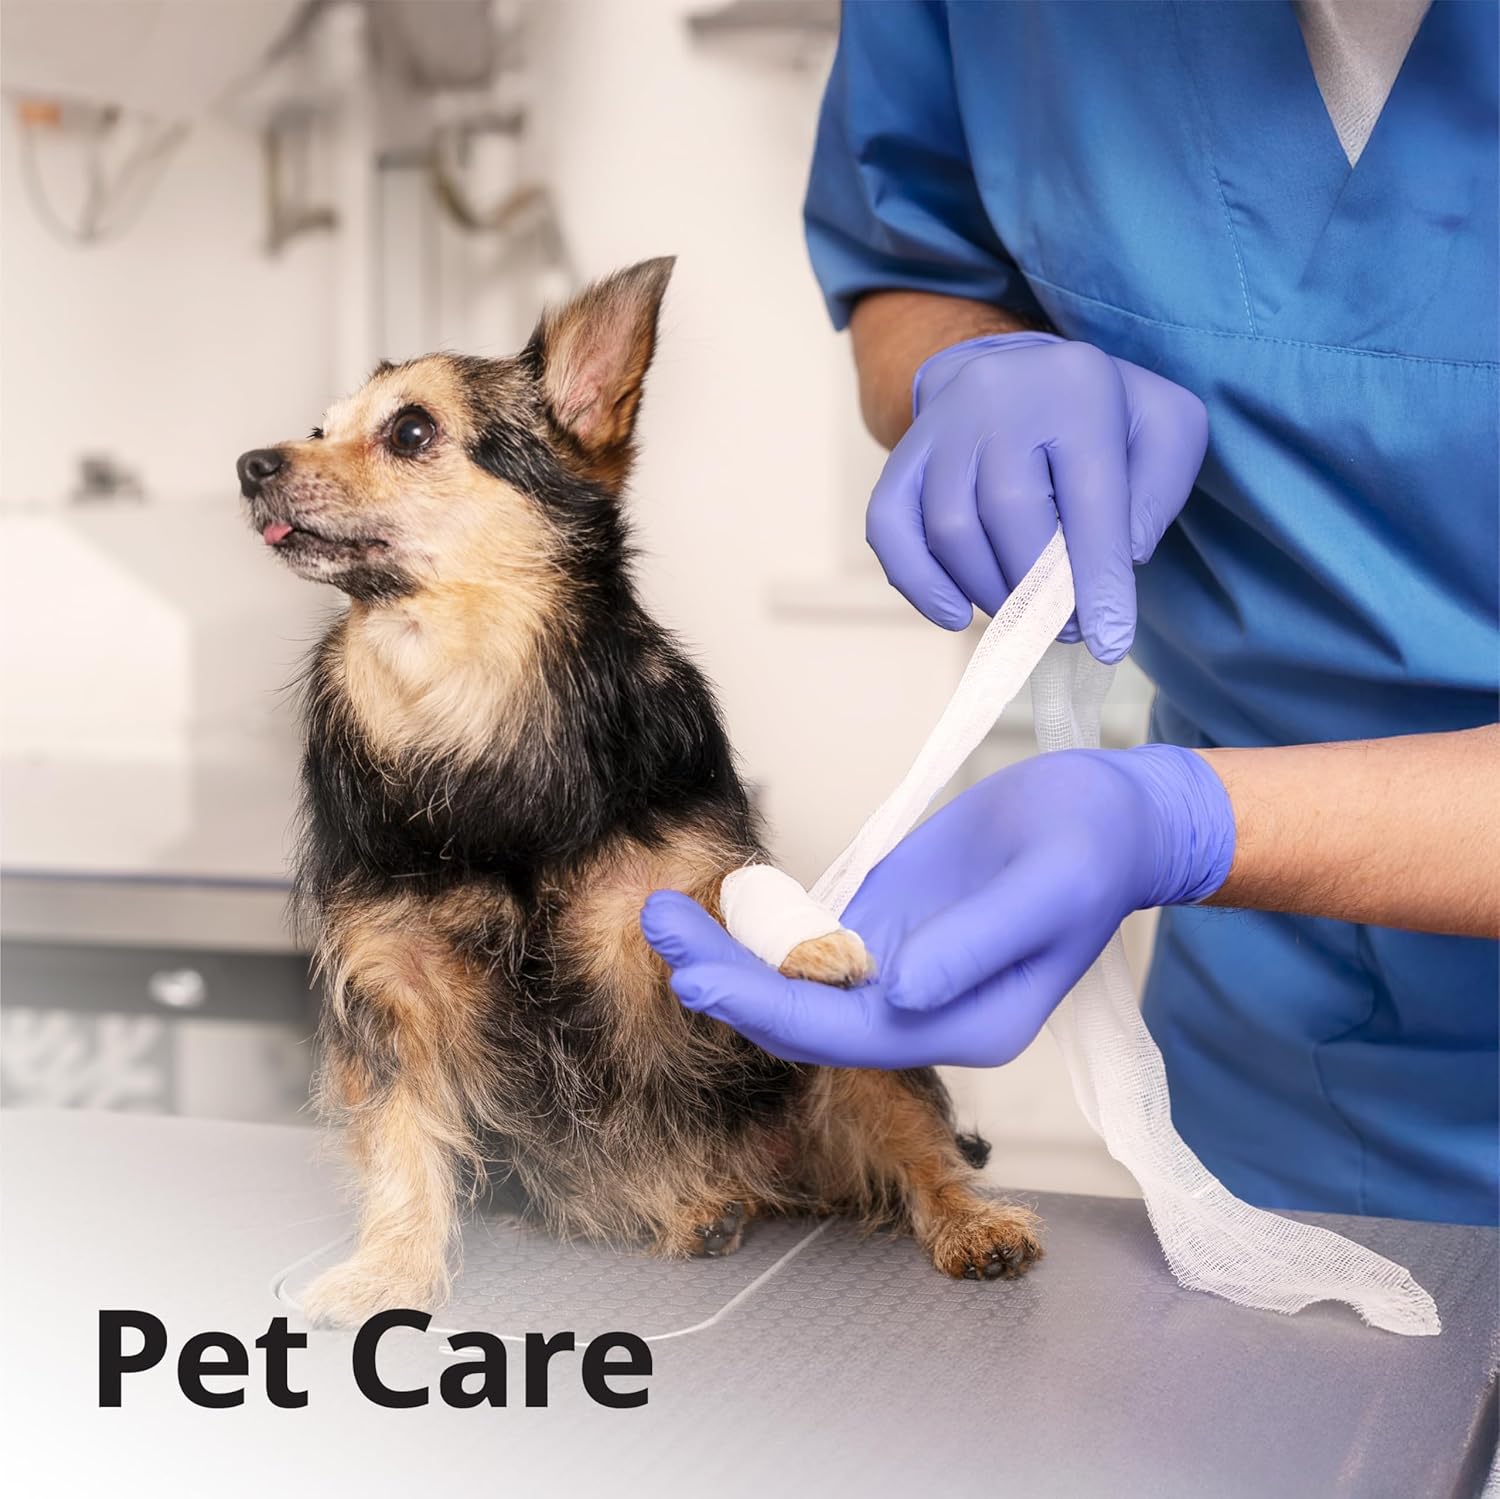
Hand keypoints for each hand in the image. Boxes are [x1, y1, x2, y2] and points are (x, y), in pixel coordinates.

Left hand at [640, 745, 1233, 1068]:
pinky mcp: (886, 931)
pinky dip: (762, 932)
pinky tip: (718, 905)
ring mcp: (900, 974)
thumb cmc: (1092, 849)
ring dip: (731, 958)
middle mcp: (924, 1015)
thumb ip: (975, 946)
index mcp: (967, 1027)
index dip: (768, 1008)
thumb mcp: (1047, 890)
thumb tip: (898, 992)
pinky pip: (811, 946)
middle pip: (807, 1018)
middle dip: (728, 982)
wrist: (1111, 816)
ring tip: (665, 916)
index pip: (849, 1036)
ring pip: (798, 986)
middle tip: (658, 927)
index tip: (700, 976)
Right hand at [867, 332, 1207, 661]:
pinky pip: (890, 527)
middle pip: (1009, 513)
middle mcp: (998, 395)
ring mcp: (941, 426)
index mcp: (1077, 385)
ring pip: (951, 528)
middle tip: (1065, 627)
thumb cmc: (1100, 415)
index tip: (1109, 640)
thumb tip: (1119, 560)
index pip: (1089, 496)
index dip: (1096, 577)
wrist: (1018, 372)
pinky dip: (919, 583)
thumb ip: (1157, 492)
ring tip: (1024, 611)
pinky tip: (955, 613)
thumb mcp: (1165, 429)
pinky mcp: (903, 457)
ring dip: (989, 590)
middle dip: (1039, 590)